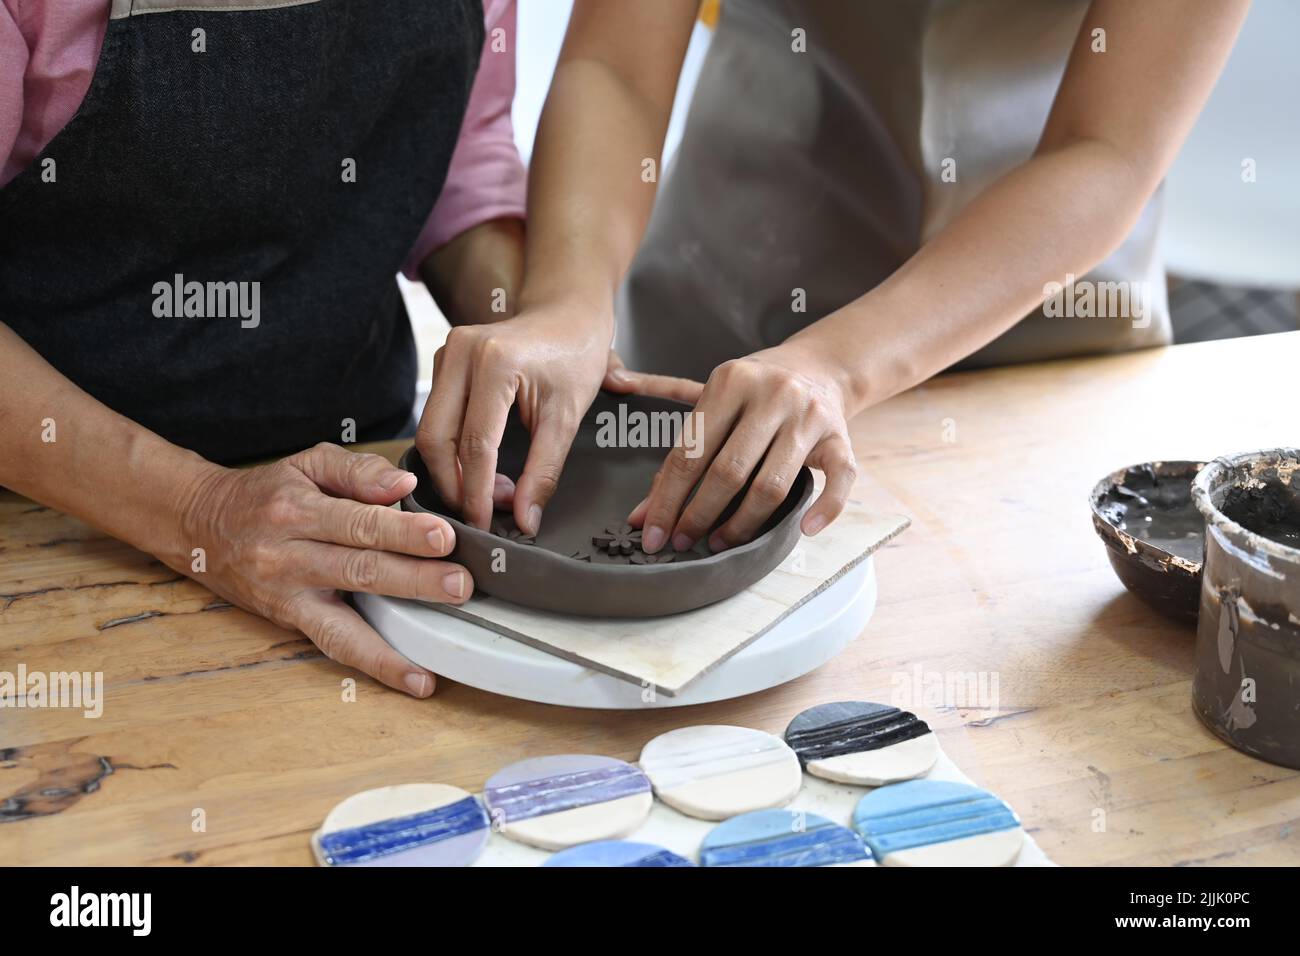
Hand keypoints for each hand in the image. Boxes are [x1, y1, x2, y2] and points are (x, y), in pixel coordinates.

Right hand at [180, 443, 473, 696]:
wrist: (202, 524)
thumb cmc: (269, 492)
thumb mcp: (308, 463)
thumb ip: (358, 471)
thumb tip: (403, 486)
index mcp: (296, 510)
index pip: (357, 523)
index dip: (402, 532)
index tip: (444, 537)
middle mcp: (288, 556)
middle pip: (358, 569)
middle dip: (413, 579)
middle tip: (459, 583)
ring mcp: (287, 595)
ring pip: (345, 619)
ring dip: (395, 639)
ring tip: (438, 649)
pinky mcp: (290, 621)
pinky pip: (335, 646)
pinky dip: (376, 665)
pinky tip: (416, 679)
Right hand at [416, 302, 609, 533]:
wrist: (568, 313)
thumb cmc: (575, 356)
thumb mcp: (568, 418)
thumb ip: (544, 472)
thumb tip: (525, 520)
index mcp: (495, 362)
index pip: (476, 444)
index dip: (477, 492)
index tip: (486, 524)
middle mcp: (460, 352)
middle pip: (437, 438)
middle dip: (454, 484)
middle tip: (482, 514)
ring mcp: (446, 353)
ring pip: (431, 429)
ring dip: (452, 469)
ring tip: (488, 493)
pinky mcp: (442, 360)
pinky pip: (435, 415)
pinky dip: (452, 448)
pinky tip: (478, 468)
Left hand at [617, 345, 858, 553]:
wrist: (818, 366)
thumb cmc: (753, 392)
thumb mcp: (711, 400)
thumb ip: (677, 452)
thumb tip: (639, 514)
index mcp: (730, 382)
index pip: (690, 453)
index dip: (668, 500)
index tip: (654, 534)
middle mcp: (773, 395)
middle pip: (729, 472)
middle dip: (700, 515)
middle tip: (684, 542)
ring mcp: (809, 416)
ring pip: (773, 485)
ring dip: (744, 524)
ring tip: (722, 542)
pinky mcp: (841, 436)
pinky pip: (839, 480)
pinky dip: (824, 509)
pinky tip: (803, 529)